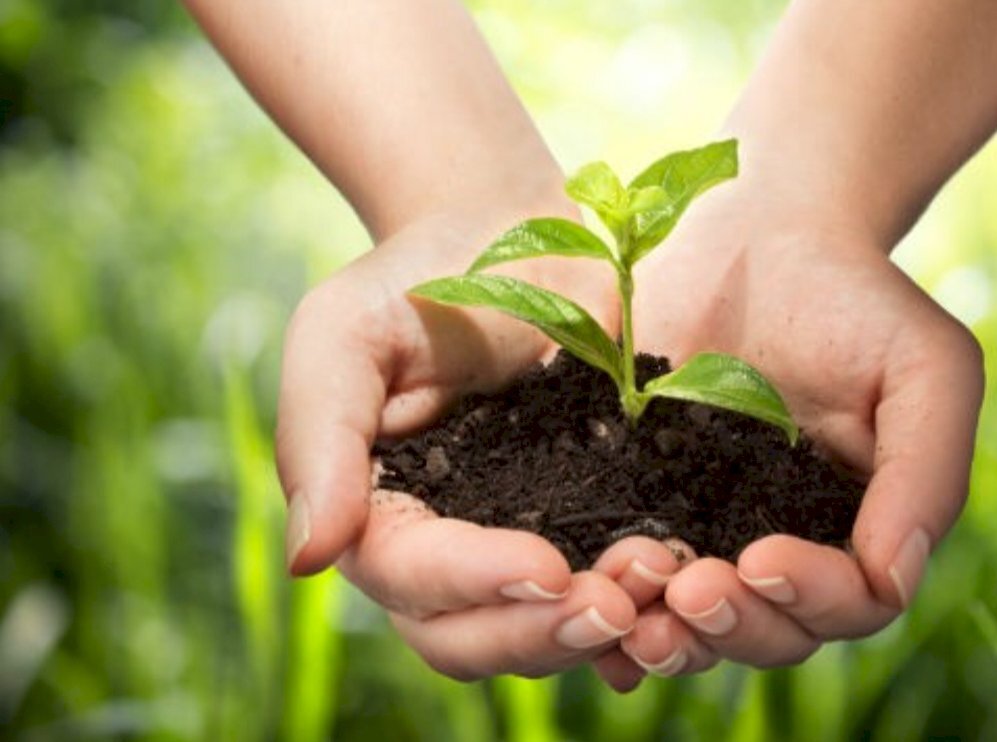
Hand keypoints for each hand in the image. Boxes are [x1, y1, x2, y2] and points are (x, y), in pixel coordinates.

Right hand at [277, 208, 640, 679]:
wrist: (513, 234)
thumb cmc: (416, 278)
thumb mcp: (343, 337)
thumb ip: (321, 440)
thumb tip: (311, 559)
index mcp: (377, 515)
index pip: (411, 578)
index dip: (475, 584)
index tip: (547, 566)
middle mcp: (444, 552)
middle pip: (471, 637)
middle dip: (541, 633)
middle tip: (614, 605)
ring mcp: (519, 543)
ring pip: (540, 630)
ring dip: (598, 628)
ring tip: (659, 585)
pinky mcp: (587, 523)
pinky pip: (605, 591)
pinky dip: (639, 611)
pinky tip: (681, 596)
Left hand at [591, 184, 984, 688]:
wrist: (760, 231)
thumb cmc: (858, 296)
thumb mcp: (925, 368)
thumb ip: (926, 473)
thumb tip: (893, 579)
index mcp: (858, 529)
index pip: (850, 604)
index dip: (808, 599)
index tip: (759, 556)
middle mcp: (785, 545)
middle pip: (769, 634)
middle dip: (730, 627)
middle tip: (686, 592)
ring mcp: (708, 530)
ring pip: (695, 626)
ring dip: (667, 636)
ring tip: (632, 613)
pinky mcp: (638, 503)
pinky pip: (626, 581)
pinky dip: (609, 614)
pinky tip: (578, 606)